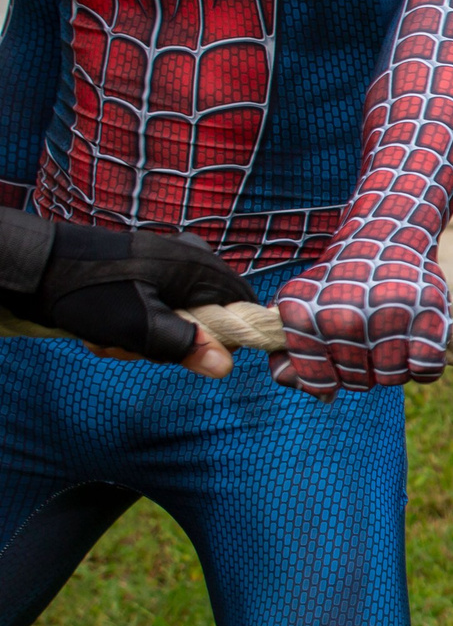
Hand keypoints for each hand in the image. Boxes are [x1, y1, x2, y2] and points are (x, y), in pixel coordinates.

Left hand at [0, 215, 251, 374]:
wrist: (36, 267)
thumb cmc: (91, 293)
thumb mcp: (140, 326)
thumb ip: (186, 346)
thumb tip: (227, 366)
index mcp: (198, 265)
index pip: (242, 305)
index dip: (227, 337)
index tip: (194, 353)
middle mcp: (188, 259)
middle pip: (207, 315)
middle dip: (173, 341)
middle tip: (138, 347)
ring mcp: (165, 263)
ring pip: (177, 316)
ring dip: (147, 337)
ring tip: (114, 338)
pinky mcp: (144, 270)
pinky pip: (155, 306)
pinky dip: (134, 323)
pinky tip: (106, 328)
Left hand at [273, 240, 449, 395]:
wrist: (384, 239)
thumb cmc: (340, 283)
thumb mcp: (303, 309)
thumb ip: (295, 355)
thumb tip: (322, 396)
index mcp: (307, 318)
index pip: (319, 382)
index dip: (331, 378)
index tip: (338, 359)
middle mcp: (344, 318)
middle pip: (359, 382)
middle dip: (365, 370)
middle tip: (369, 343)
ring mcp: (387, 316)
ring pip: (393, 378)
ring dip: (395, 368)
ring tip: (392, 342)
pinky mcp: (427, 314)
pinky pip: (426, 370)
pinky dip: (425, 366)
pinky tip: (417, 347)